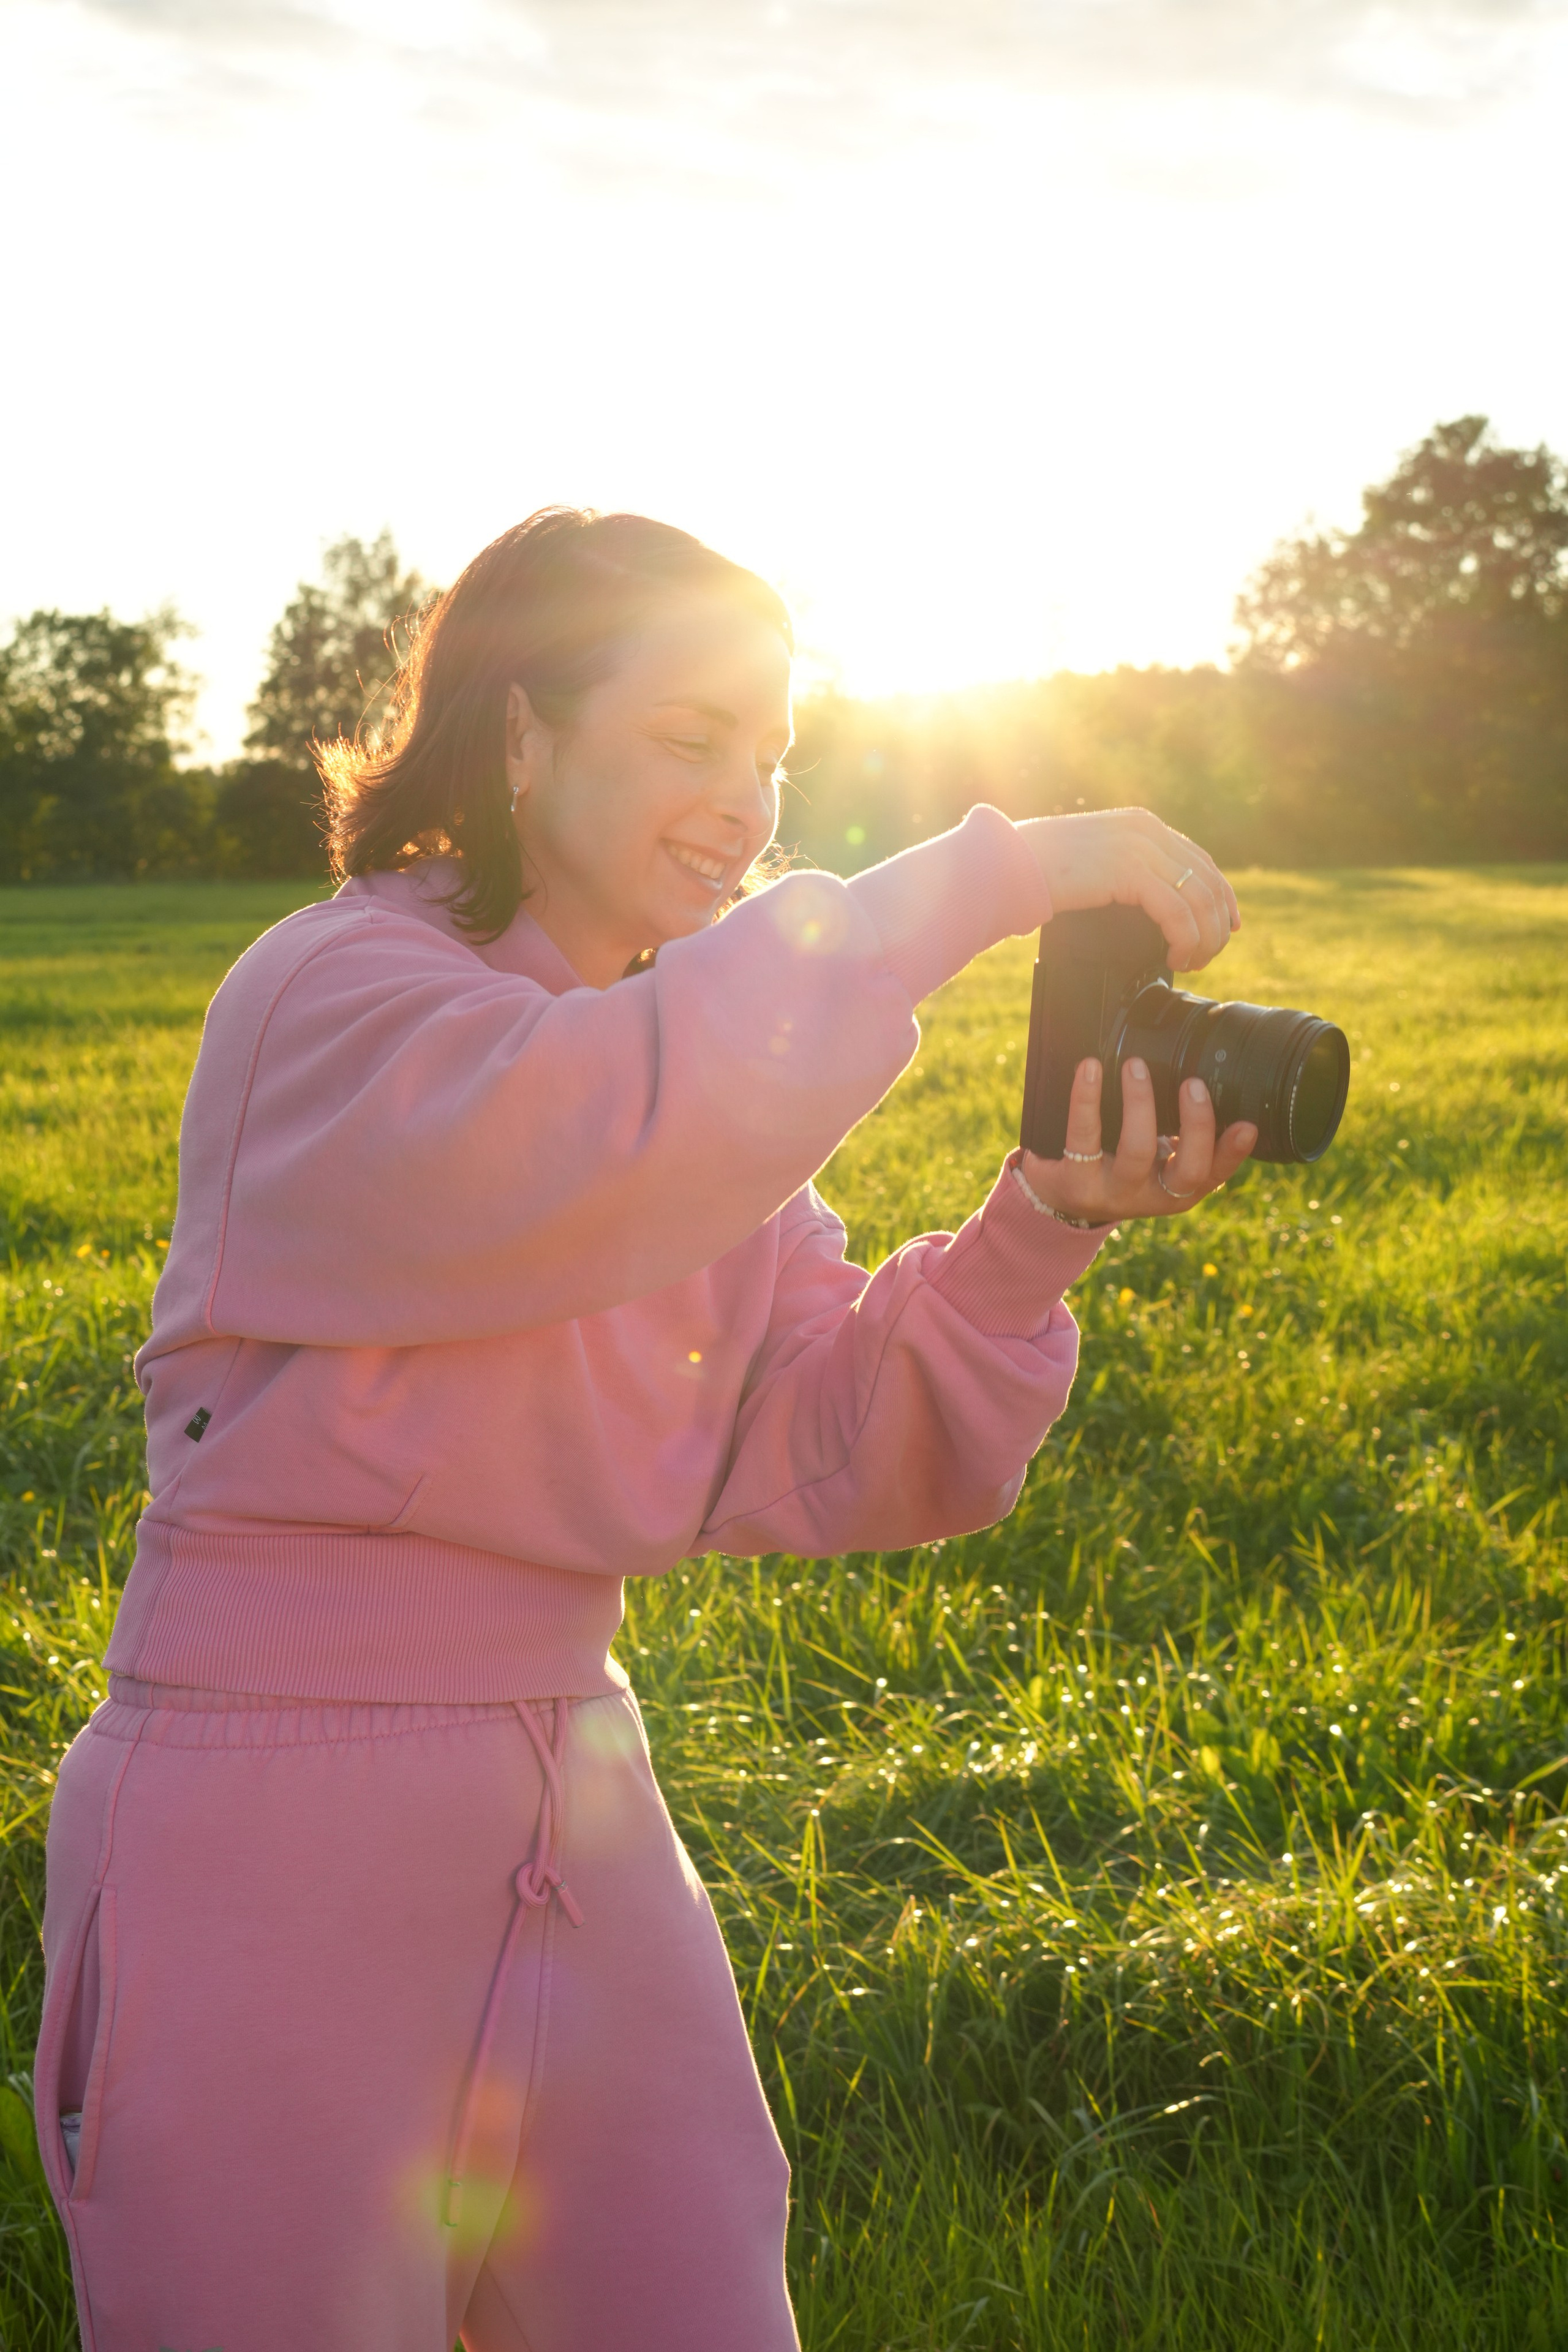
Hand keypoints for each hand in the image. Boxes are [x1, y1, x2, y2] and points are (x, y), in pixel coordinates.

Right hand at [1017, 807, 1238, 972]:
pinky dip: (1185, 940)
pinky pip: (1177, 912)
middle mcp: (1147, 830)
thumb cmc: (1036, 871)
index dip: (1222, 897)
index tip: (1227, 926)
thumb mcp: (1093, 864)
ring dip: (1204, 939)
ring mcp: (1140, 847)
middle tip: (1207, 956)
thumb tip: (1148, 904)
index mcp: (1142, 825)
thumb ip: (1123, 872)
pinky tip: (1176, 957)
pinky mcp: (1129, 870)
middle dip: (1216, 925)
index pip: (1200, 861)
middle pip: (1208, 881)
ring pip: (1199, 899)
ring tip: (1193, 962)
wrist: (1005, 864)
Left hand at [1021, 1055, 1256, 1223]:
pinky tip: (1090, 1069)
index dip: (1233, 1153)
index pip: (1215, 1173)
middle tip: (1193, 1083)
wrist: (1064, 1198)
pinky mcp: (1077, 1181)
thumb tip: (1205, 1073)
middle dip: (1196, 1125)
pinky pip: (1084, 1137)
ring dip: (1140, 1104)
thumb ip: (1181, 1130)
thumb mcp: (1156, 1155)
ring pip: (1137, 1151)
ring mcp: (1114, 1191)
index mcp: (1180, 1189)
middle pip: (1188, 1170)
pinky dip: (1086, 1099)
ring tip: (1135, 1065)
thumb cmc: (1120, 1163)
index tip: (1247, 1125)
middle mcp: (1152, 1196)